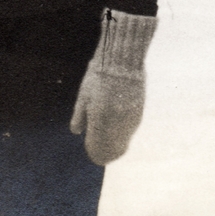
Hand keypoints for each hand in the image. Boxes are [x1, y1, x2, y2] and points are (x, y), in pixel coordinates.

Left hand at [69, 10, 157, 164]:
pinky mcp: (138, 115)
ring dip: (113, 142)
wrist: (123, 62)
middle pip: (113, 152)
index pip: (98, 151)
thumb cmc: (98, 77)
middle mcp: (117, 127)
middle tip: (95, 144)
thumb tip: (76, 131)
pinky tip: (114, 121)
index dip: (93, 152)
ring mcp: (130, 123)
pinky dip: (121, 132)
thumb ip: (79, 116)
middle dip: (104, 151)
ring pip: (122, 143)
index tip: (89, 146)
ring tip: (104, 132)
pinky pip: (128, 132)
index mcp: (101, 124)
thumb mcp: (84, 96)